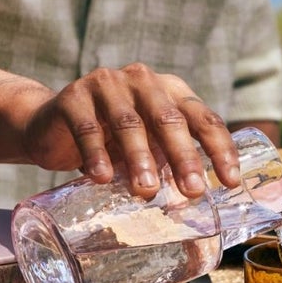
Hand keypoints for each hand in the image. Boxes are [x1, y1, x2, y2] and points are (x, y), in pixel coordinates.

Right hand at [17, 64, 241, 196]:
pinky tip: (102, 178)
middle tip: (193, 191)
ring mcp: (107, 85)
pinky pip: (87, 128)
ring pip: (129, 123)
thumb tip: (202, 201)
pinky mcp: (73, 97)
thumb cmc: (110, 140)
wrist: (50, 126)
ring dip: (140, 158)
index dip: (220, 149)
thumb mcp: (146, 145)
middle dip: (184, 157)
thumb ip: (169, 160)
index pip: (202, 117)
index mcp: (169, 90)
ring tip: (147, 191)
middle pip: (169, 119)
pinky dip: (96, 155)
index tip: (230, 181)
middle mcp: (142, 81)